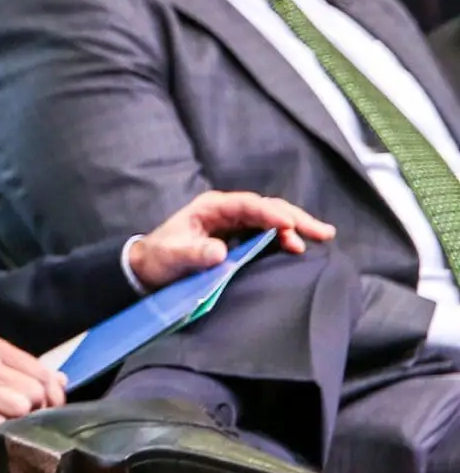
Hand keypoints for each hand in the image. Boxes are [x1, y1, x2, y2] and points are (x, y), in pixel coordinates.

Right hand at [0, 334, 64, 433]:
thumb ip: (18, 367)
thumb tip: (61, 380)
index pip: (42, 370)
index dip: (52, 394)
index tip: (46, 406)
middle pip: (37, 392)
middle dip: (37, 409)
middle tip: (24, 417)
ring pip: (22, 409)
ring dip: (19, 422)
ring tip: (5, 422)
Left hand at [128, 191, 334, 289]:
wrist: (149, 268)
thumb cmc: (159, 258)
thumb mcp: (173, 256)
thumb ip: (194, 254)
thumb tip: (220, 252)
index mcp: (211, 208)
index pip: (247, 205)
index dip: (269, 213)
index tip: (289, 224)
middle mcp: (226, 211)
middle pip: (267, 208)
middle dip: (295, 218)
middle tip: (323, 232)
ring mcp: (234, 224)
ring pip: (271, 219)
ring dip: (296, 227)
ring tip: (322, 236)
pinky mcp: (238, 238)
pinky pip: (266, 233)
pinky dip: (285, 237)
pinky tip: (301, 245)